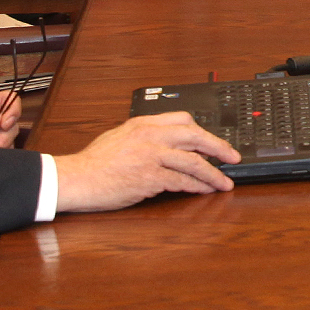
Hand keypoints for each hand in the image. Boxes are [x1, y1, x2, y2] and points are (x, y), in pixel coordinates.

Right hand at [54, 112, 239, 212]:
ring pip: (194, 161)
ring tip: (225, 182)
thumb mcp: (120, 136)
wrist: (76, 178)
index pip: (183, 119)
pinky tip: (205, 191)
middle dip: (219, 148)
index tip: (214, 141)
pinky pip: (181, 181)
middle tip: (233, 158)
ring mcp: (151, 156)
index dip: (203, 131)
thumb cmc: (94, 163)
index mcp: (143, 123)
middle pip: (196, 136)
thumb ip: (145, 136)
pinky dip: (197, 187)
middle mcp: (150, 135)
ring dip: (213, 173)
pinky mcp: (150, 177)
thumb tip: (167, 142)